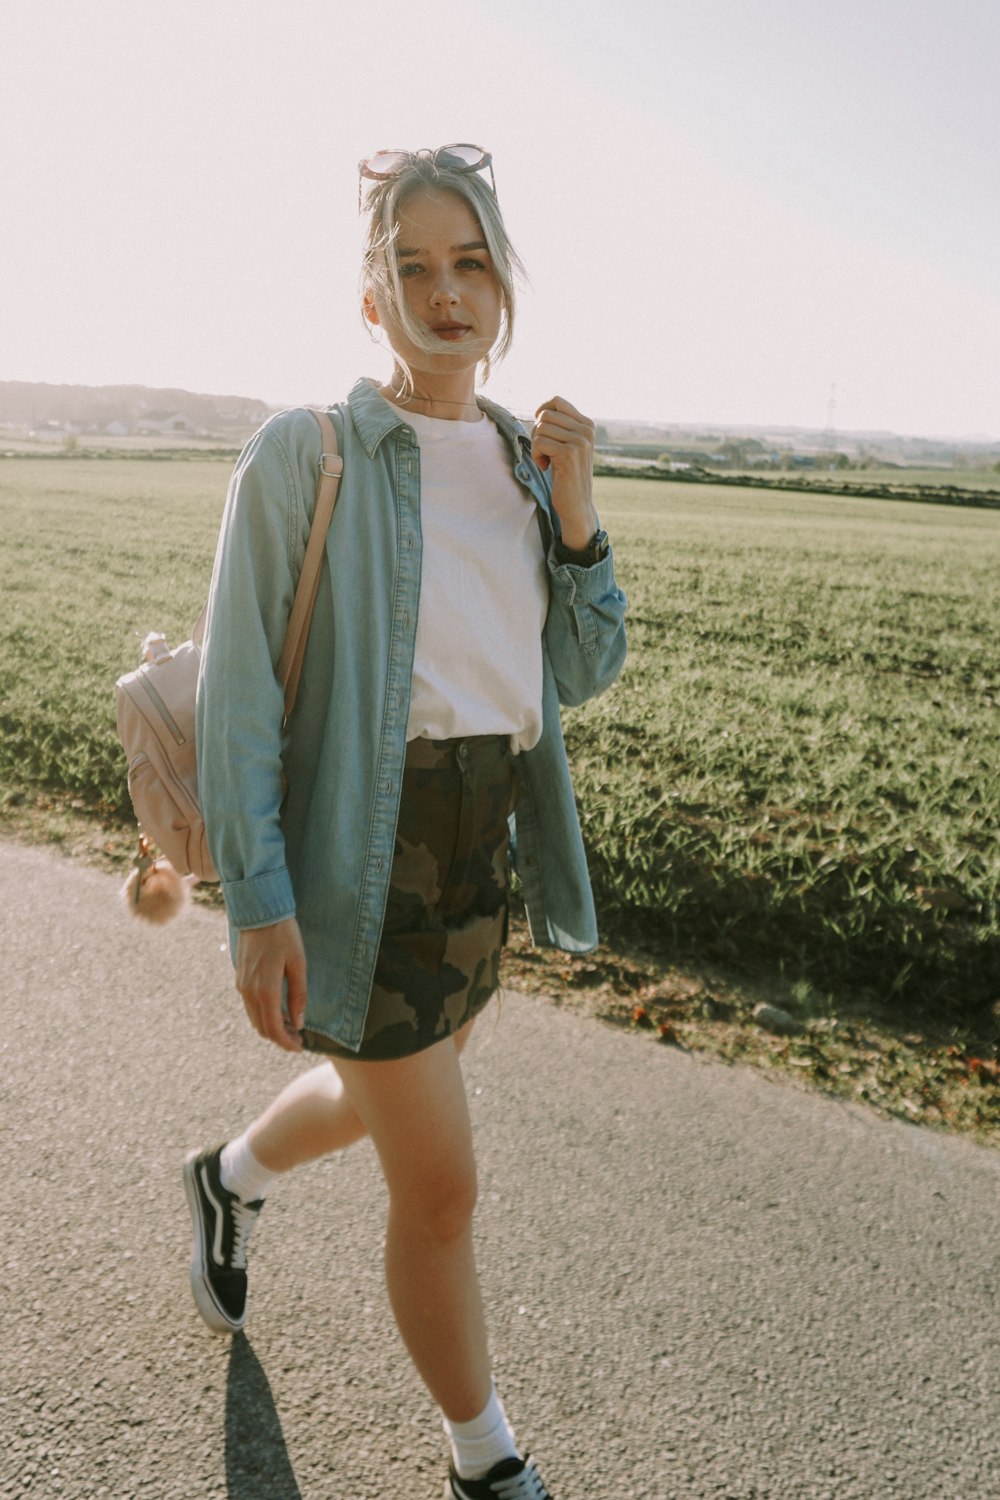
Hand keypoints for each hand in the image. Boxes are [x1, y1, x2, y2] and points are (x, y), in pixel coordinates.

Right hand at [235, 917, 306, 1051]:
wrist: (258, 911)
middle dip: (280, 1038)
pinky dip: (263, 1015)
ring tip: (291, 1026)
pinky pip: (250, 1006)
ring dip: (271, 1027)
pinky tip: (278, 1010)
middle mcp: (249, 992)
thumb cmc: (283, 935)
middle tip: (299, 1039)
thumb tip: (299, 1022)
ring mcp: (242, 985)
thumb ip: (298, 995)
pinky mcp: (240, 978)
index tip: (300, 1047)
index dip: (286, 1043)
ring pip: (255, 1018)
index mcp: (265, 990)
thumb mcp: (298, 963)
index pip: (273, 1029)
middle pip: (262, 1028)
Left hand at [531, 396, 599, 550]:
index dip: (541, 411)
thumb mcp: (569, 446)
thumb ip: (562, 426)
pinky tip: (546, 467)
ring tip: (546, 460)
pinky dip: (537, 455)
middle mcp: (586, 430)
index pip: (557, 401)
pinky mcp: (569, 453)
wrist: (577, 504)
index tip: (540, 431)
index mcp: (587, 425)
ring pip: (540, 428)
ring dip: (536, 445)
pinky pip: (539, 442)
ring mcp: (579, 441)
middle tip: (543, 451)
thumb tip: (542, 409)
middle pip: (545, 415)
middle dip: (537, 432)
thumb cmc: (567, 475)